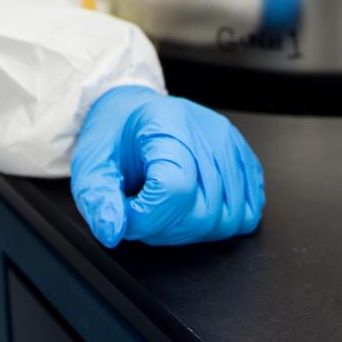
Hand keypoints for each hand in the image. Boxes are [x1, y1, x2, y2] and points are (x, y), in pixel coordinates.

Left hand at [71, 85, 263, 247]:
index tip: (129, 211)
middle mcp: (207, 132)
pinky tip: (193, 206)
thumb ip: (98, 199)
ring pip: (229, 219)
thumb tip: (113, 231)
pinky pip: (250, 211)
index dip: (148, 217)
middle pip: (205, 212)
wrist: (133, 111)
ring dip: (193, 229)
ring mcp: (231, 145)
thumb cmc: (115, 135)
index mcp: (167, 126)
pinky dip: (220, 222)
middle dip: (168, 228)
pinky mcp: (244, 158)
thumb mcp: (91, 164)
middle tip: (144, 211)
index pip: (175, 191)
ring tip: (167, 208)